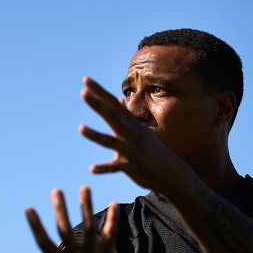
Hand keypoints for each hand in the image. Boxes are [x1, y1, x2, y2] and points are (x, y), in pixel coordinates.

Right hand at [9, 186, 122, 252]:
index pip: (44, 242)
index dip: (36, 225)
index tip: (29, 208)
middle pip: (66, 230)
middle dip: (61, 209)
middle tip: (56, 190)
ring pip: (90, 227)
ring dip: (87, 206)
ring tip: (84, 187)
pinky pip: (110, 235)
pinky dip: (113, 220)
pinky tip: (114, 203)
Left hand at [78, 76, 193, 194]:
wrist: (172, 172)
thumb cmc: (153, 150)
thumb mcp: (141, 130)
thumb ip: (127, 116)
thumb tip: (118, 100)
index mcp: (131, 124)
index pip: (113, 103)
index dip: (100, 92)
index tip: (85, 79)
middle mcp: (132, 134)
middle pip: (113, 117)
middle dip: (98, 105)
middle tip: (83, 93)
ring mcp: (133, 150)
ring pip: (111, 141)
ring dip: (95, 135)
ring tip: (80, 128)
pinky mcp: (133, 167)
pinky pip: (116, 167)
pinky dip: (104, 168)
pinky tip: (91, 169)